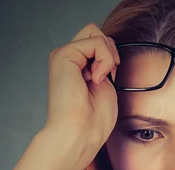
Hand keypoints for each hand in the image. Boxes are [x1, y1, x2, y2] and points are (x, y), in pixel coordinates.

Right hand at [44, 22, 119, 168]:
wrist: (80, 134)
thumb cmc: (92, 121)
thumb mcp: (106, 86)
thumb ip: (105, 65)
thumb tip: (110, 50)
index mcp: (76, 67)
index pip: (98, 43)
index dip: (111, 56)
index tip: (110, 78)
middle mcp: (67, 59)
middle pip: (94, 31)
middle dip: (109, 49)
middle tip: (107, 75)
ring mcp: (64, 56)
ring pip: (95, 32)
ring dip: (107, 56)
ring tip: (99, 78)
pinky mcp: (63, 55)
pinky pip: (96, 41)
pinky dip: (105, 59)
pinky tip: (96, 78)